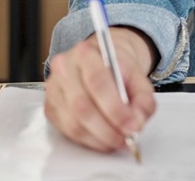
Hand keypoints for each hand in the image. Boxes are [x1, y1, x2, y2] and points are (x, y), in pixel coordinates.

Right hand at [44, 26, 157, 151]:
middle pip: (82, 106)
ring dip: (100, 138)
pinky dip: (89, 140)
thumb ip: (143, 99)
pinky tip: (104, 139)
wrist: (101, 63)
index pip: (97, 82)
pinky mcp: (50, 108)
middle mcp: (64, 68)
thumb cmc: (116, 69)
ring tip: (118, 140)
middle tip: (127, 138)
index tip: (131, 125)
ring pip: (74, 123)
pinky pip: (68, 132)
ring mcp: (54, 89)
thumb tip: (138, 122)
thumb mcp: (137, 77)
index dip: (115, 109)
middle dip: (108, 129)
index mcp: (85, 53)